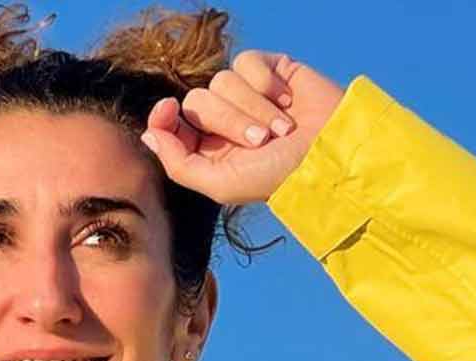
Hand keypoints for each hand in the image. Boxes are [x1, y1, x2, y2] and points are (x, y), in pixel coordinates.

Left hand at [139, 52, 346, 205]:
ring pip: (223, 80)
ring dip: (254, 107)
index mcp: (208, 148)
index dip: (165, 115)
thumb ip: (179, 164)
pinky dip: (266, 83)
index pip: (172, 122)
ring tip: (280, 129)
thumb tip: (149, 134)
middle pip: (198, 101)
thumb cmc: (277, 177)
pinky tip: (287, 100)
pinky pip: (248, 62)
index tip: (167, 112)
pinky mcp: (268, 70)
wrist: (327, 153)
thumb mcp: (221, 183)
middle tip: (258, 141)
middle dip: (228, 120)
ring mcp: (246, 93)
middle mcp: (223, 120)